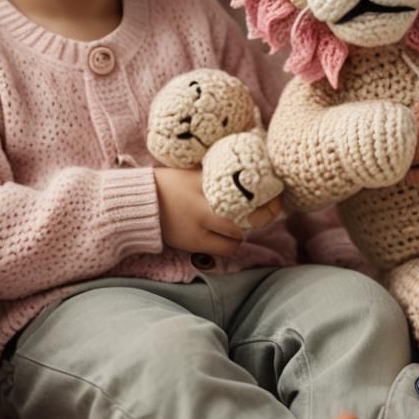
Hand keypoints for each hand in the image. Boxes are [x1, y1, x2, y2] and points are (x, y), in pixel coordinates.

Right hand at [154, 166, 283, 255]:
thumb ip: (218, 173)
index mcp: (207, 185)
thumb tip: (250, 168)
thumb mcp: (195, 171)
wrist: (142, 202)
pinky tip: (225, 235)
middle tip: (258, 214)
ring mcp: (198, 229)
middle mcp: (204, 208)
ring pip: (235, 240)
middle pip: (246, 221)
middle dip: (258, 219)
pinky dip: (228, 244)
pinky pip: (222, 250)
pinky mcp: (193, 244)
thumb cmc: (170, 181)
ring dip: (241, 234)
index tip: (276, 200)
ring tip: (239, 225)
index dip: (267, 201)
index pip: (247, 194)